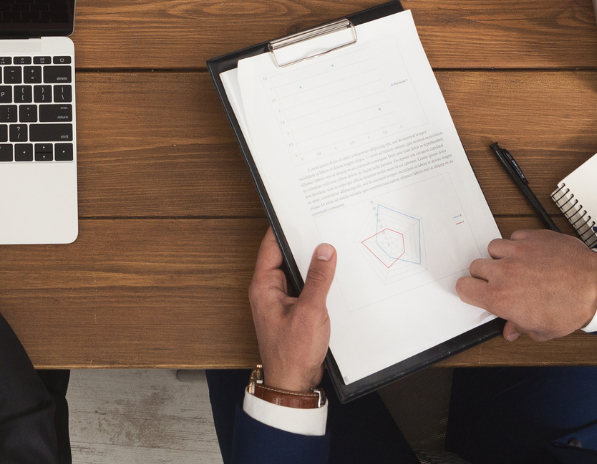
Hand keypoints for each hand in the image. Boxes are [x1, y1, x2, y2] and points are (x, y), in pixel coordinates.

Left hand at [247, 232, 336, 391]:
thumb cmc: (293, 353)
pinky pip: (303, 288)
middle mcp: (268, 291)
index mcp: (263, 286)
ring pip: (296, 273)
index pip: (270, 246)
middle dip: (303, 244)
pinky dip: (316, 281)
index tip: (299, 212)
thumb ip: (319, 279)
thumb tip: (324, 251)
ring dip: (311, 265)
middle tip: (323, 226)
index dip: (285, 228)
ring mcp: (280, 301)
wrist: (293, 383)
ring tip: (332, 248)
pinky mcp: (292, 311)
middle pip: (284, 257)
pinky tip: (333, 277)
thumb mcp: (311, 312)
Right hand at [455, 229, 596, 341]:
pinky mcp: (532, 237)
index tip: (477, 291)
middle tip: (502, 281)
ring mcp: (517, 251)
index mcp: (501, 297)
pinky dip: (520, 245)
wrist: (596, 287)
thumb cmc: (572, 309)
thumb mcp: (543, 331)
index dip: (470, 290)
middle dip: (486, 274)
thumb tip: (511, 330)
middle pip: (476, 266)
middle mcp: (504, 272)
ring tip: (517, 265)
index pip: (464, 287)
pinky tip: (533, 255)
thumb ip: (520, 328)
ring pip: (493, 248)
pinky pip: (514, 237)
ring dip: (501, 256)